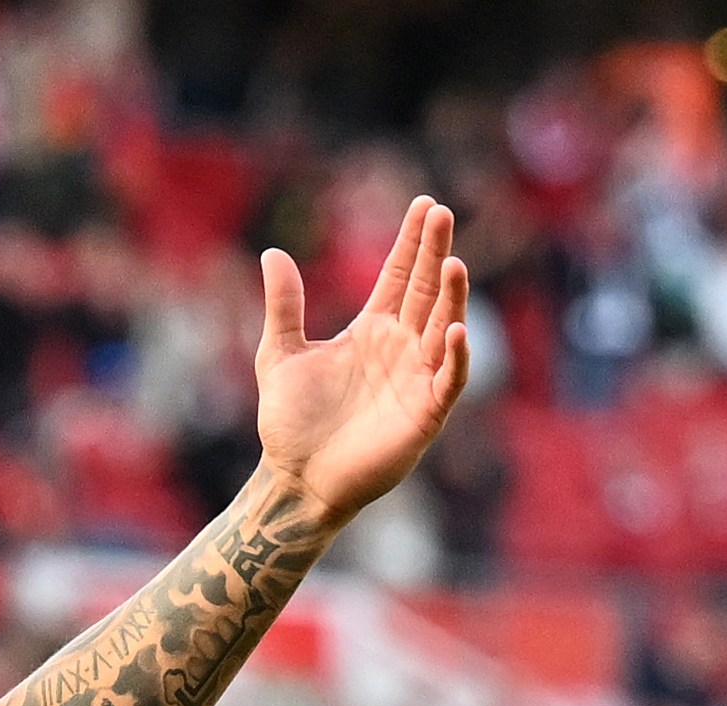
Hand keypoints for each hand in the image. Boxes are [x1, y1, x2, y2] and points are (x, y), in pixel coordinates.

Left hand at [253, 196, 474, 528]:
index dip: (412, 242)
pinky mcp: (424, 414)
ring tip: (453, 263)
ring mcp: (416, 379)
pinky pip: (447, 380)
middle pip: (425, 291)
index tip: (425, 205)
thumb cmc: (290, 423)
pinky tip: (454, 329)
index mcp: (372, 330)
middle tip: (443, 214)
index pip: (400, 275)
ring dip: (451, 298)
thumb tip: (272, 253)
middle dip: (435, 253)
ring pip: (443, 328)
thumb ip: (283, 306)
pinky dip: (454, 356)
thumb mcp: (279, 355)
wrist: (295, 479)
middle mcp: (401, 348)